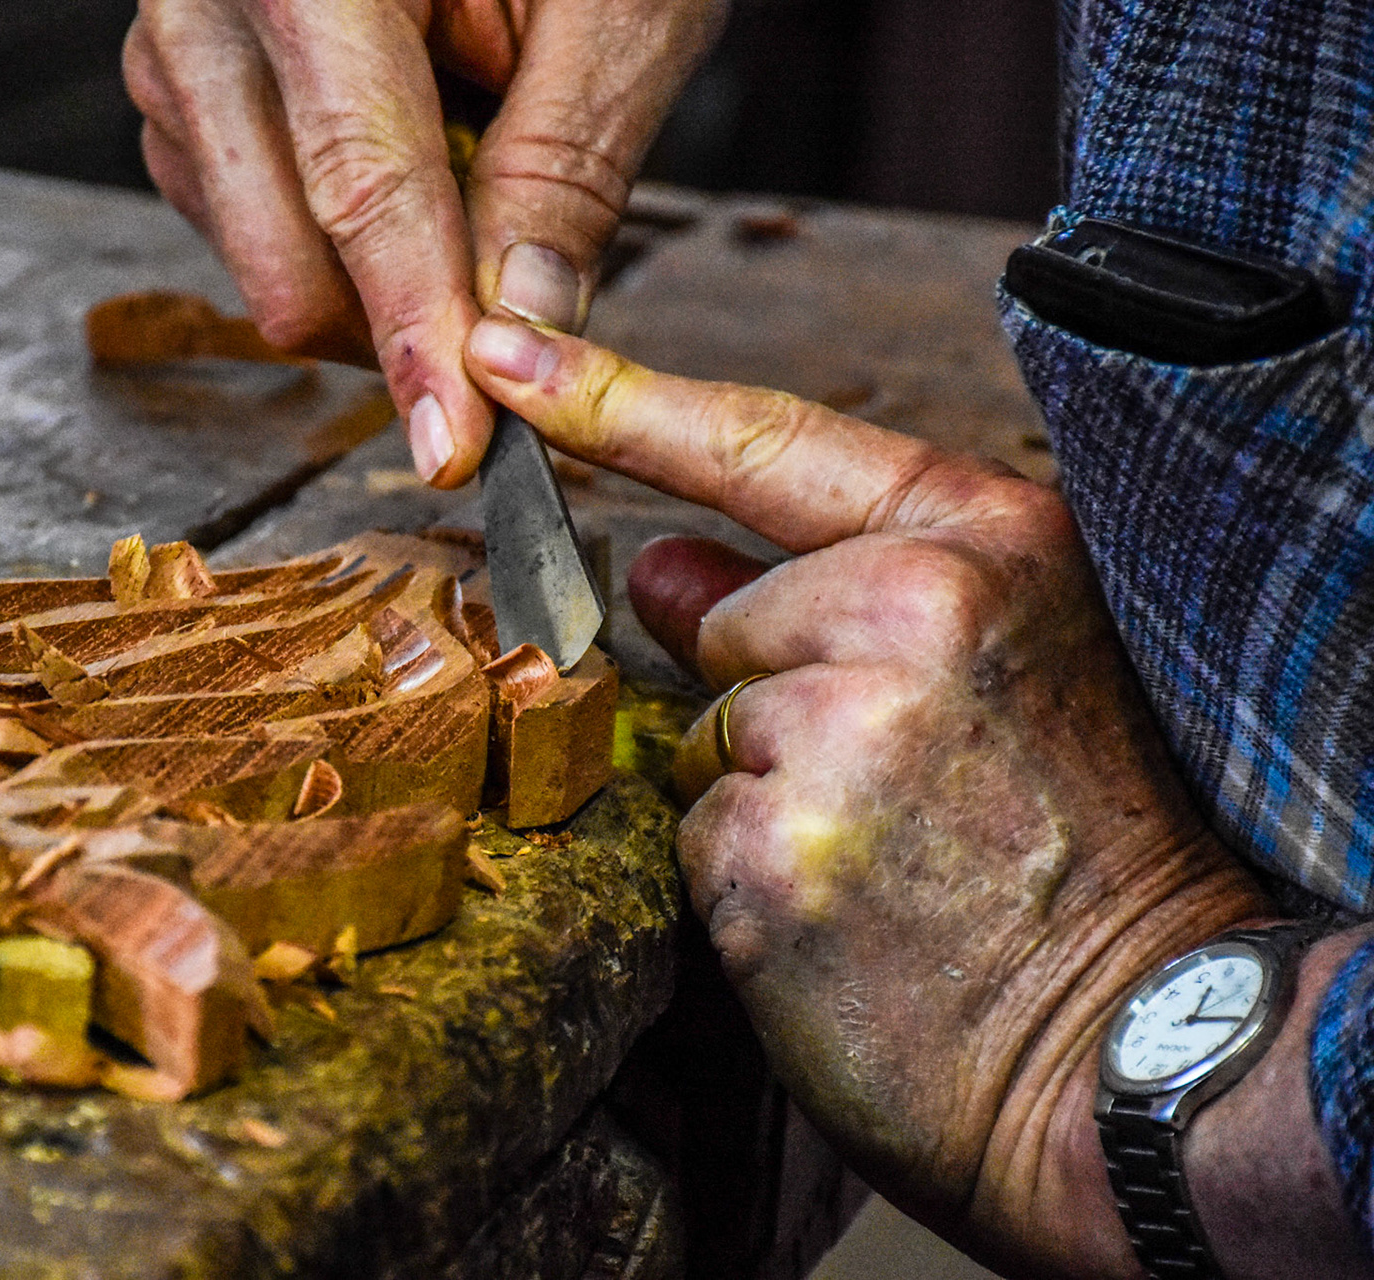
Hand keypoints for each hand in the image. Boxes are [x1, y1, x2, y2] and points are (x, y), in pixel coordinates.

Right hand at [123, 0, 726, 485]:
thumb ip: (563, 172)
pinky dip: (332, 235)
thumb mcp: (614, 10)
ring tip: (461, 151)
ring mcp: (174, 46)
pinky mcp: (175, 89)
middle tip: (509, 300)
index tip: (457, 447)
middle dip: (399, 318)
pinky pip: (240, 225)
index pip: (363, 184)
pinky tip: (397, 156)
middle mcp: (210, 0)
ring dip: (372, 270)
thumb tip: (519, 337)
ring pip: (260, 257)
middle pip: (284, 257)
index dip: (415, 331)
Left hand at [464, 315, 1274, 1274]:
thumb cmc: (1083, 857)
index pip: (763, 441)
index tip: (506, 347)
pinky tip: (847, 919)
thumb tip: (662, 567)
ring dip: (766, 799)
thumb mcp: (1005, 673)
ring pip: (707, 734)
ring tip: (891, 862)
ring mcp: (843, 727)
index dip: (619, 396)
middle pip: (731, 624)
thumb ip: (833, 594)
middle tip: (906, 795)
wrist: (1137, 1050)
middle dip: (780, 704)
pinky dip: (747, 880)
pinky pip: (694, 832)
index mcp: (989, 544)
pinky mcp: (772, 846)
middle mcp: (917, 608)